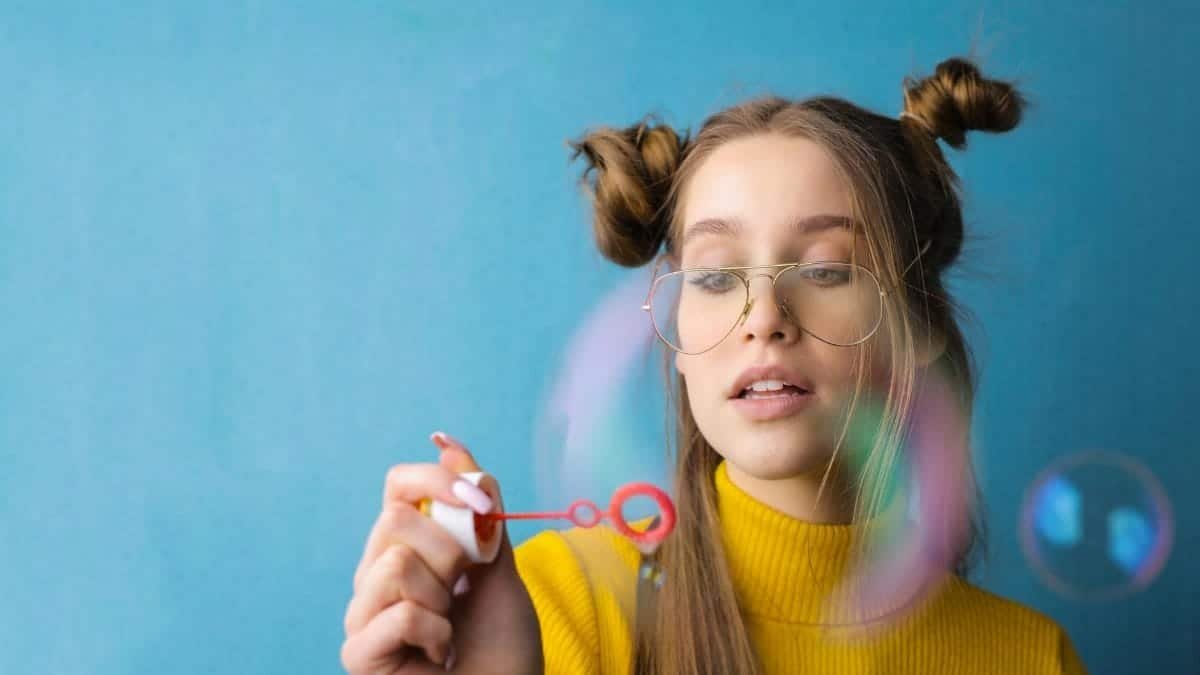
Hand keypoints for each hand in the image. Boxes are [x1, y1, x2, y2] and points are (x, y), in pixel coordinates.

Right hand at [341, 432, 542, 673]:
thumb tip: (449, 444)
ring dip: (441, 598)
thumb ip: (478, 509)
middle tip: (461, 591)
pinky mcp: (358, 654)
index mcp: (406, 546)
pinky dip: (434, 633)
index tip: (479, 503)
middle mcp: (375, 574)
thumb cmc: (502, 644)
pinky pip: (397, 614)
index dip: (436, 482)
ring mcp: (362, 614)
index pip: (398, 486)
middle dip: (449, 552)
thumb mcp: (498, 565)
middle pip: (395, 519)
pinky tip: (437, 656)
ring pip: (394, 563)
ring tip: (448, 630)